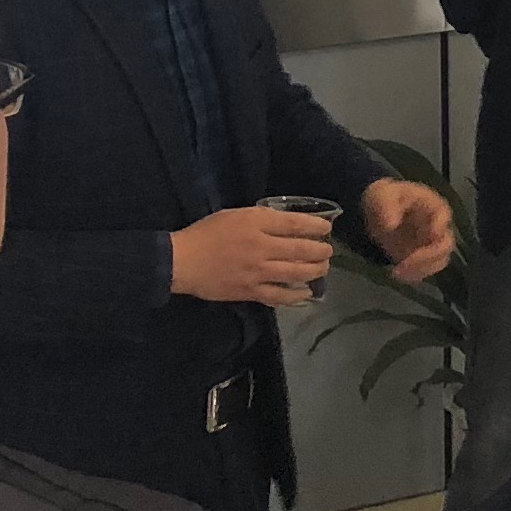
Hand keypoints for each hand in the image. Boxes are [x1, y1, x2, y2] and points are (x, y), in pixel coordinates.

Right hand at [170, 203, 333, 306]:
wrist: (182, 261)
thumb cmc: (206, 233)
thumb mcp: (235, 215)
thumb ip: (262, 219)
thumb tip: (287, 224)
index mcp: (256, 223)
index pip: (295, 223)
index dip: (316, 226)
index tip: (327, 228)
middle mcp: (261, 247)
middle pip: (301, 249)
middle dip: (321, 250)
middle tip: (328, 251)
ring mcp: (257, 272)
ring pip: (296, 273)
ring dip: (315, 271)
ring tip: (322, 268)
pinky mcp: (250, 291)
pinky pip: (279, 296)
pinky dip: (296, 295)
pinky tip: (305, 293)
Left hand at [359, 177, 457, 283]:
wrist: (377, 212)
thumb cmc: (385, 198)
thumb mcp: (381, 195)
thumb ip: (386, 207)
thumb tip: (391, 225)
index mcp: (433, 206)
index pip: (444, 216)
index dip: (438, 227)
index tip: (425, 236)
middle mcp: (438, 226)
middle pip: (445, 245)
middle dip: (427, 257)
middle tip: (405, 264)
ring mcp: (432, 244)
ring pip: (439, 261)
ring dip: (421, 269)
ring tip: (397, 272)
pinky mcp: (423, 258)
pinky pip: (426, 270)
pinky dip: (414, 275)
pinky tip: (396, 274)